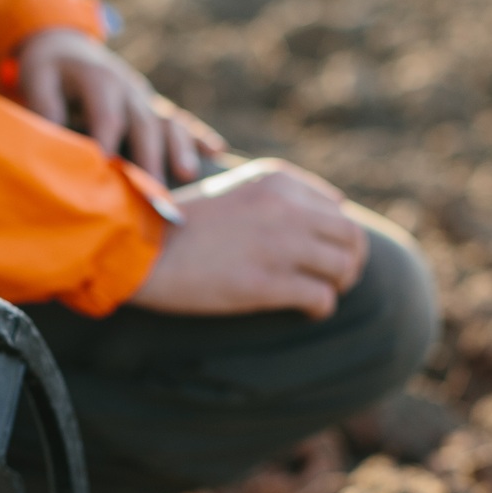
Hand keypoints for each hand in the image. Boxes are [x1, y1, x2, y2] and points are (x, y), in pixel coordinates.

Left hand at [15, 27, 223, 183]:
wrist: (65, 43)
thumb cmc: (48, 69)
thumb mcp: (37, 78)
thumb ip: (46, 108)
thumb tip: (55, 143)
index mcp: (99, 80)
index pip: (108, 117)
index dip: (108, 146)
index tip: (108, 177)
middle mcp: (128, 88)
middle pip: (144, 124)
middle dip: (150, 159)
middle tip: (152, 193)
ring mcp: (144, 97)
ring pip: (167, 122)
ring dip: (179, 148)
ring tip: (186, 175)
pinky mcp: (152, 107)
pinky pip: (178, 120)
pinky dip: (197, 135)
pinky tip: (215, 151)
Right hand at [129, 159, 369, 319]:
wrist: (140, 246)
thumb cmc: (176, 223)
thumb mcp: (229, 192)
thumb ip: (268, 200)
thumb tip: (304, 222)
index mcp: (277, 180)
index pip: (335, 205)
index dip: (334, 233)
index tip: (321, 252)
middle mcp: (287, 207)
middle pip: (350, 234)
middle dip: (351, 260)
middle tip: (337, 279)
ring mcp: (281, 245)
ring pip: (344, 265)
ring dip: (340, 284)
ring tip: (323, 294)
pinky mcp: (269, 283)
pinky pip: (322, 297)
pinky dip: (321, 308)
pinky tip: (307, 312)